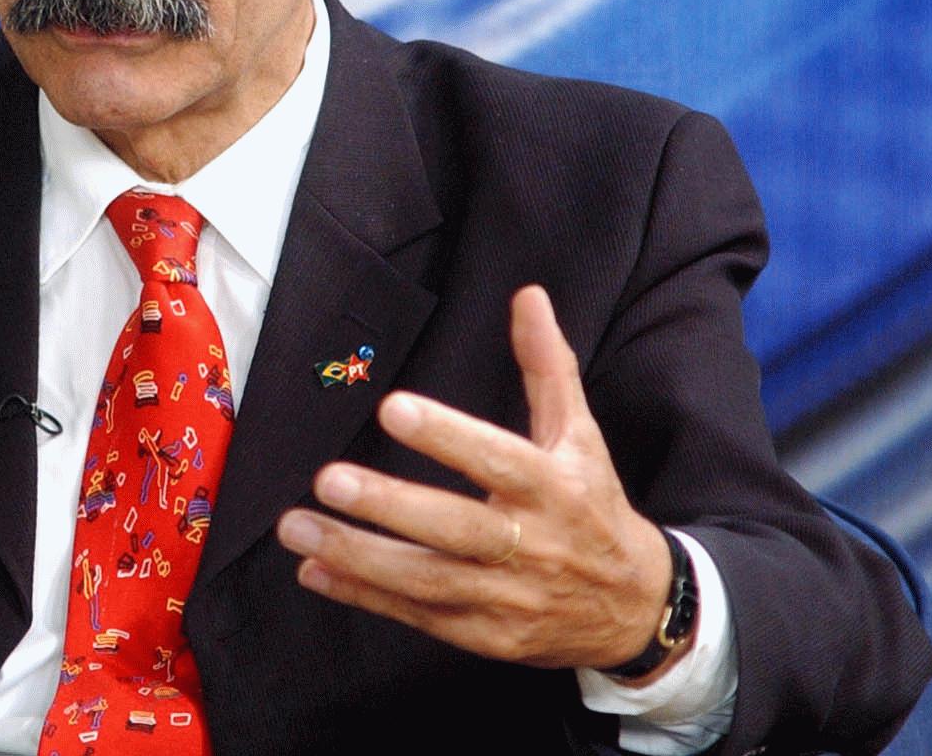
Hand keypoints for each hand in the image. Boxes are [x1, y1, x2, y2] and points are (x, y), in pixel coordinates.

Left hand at [276, 285, 677, 674]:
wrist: (635, 608)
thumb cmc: (592, 504)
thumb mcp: (580, 435)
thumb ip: (547, 365)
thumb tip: (527, 295)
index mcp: (553, 489)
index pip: (497, 460)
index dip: (447, 436)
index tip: (392, 407)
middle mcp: (530, 547)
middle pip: (455, 528)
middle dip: (389, 507)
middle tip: (327, 479)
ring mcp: (507, 598)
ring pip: (426, 580)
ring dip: (357, 556)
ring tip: (296, 526)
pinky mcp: (486, 636)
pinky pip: (417, 615)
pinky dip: (363, 595)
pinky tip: (313, 571)